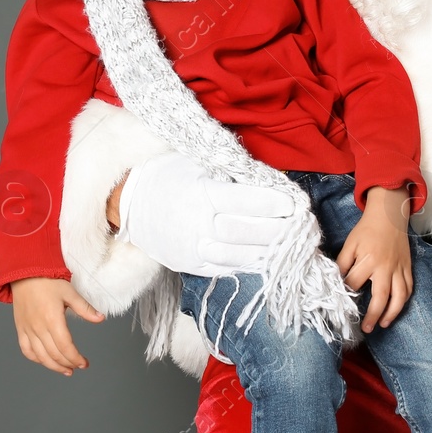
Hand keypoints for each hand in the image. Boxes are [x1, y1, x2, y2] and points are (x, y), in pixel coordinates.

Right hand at [11, 276, 103, 375]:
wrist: (25, 273)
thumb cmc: (48, 281)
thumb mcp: (70, 292)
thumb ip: (85, 309)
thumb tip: (100, 318)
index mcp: (52, 319)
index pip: (65, 346)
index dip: (76, 358)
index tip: (84, 363)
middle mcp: (38, 327)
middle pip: (54, 354)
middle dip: (68, 363)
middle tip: (78, 366)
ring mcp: (28, 329)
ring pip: (40, 356)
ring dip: (54, 366)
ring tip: (65, 370)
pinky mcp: (20, 328)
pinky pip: (26, 350)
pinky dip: (36, 359)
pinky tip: (46, 361)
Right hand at [116, 150, 298, 275]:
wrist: (130, 204)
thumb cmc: (168, 175)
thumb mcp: (195, 162)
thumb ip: (227, 171)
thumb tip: (265, 177)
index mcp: (200, 194)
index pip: (243, 201)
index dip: (271, 203)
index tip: (292, 203)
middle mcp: (198, 224)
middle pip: (247, 232)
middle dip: (278, 230)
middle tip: (301, 224)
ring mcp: (195, 249)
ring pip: (240, 256)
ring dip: (270, 252)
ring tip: (291, 245)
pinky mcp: (192, 266)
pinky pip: (228, 270)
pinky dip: (251, 266)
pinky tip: (270, 259)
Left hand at [335, 186, 414, 332]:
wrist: (389, 216)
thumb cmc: (366, 230)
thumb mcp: (349, 244)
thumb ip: (342, 263)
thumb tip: (336, 281)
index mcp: (368, 260)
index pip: (354, 284)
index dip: (347, 294)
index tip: (342, 304)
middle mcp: (385, 267)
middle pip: (380, 296)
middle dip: (373, 315)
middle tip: (366, 328)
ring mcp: (399, 268)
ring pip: (399, 296)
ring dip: (392, 313)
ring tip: (383, 324)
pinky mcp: (408, 268)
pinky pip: (409, 288)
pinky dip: (404, 301)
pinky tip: (396, 309)